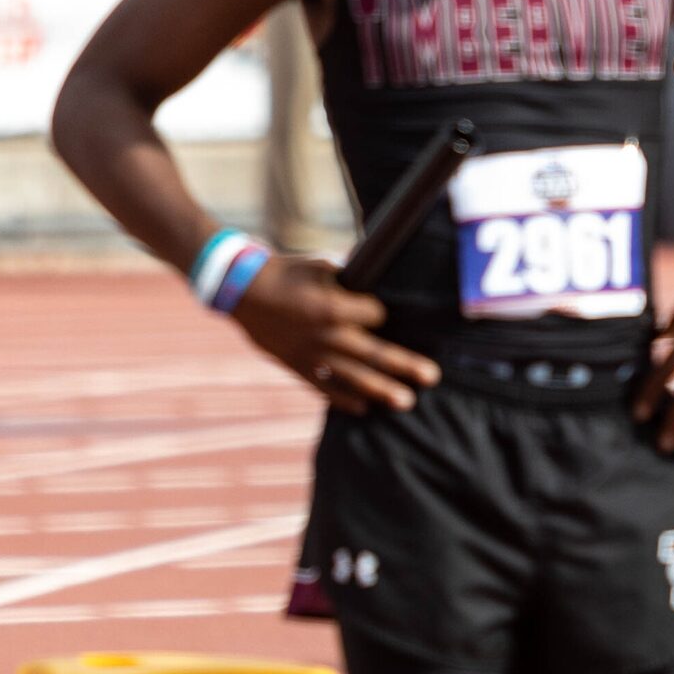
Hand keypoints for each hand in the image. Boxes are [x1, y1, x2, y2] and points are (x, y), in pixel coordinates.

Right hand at [229, 257, 439, 412]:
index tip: (386, 313)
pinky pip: (326, 388)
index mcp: (333, 307)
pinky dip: (345, 399)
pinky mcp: (298, 367)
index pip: (376, 315)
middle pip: (375, 353)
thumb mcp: (320, 265)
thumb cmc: (284, 272)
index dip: (384, 313)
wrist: (241, 290)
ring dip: (382, 390)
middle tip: (432, 376)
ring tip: (407, 402)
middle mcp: (327, 336)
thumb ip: (349, 278)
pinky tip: (365, 408)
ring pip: (354, 378)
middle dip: (405, 365)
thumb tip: (374, 279)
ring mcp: (312, 355)